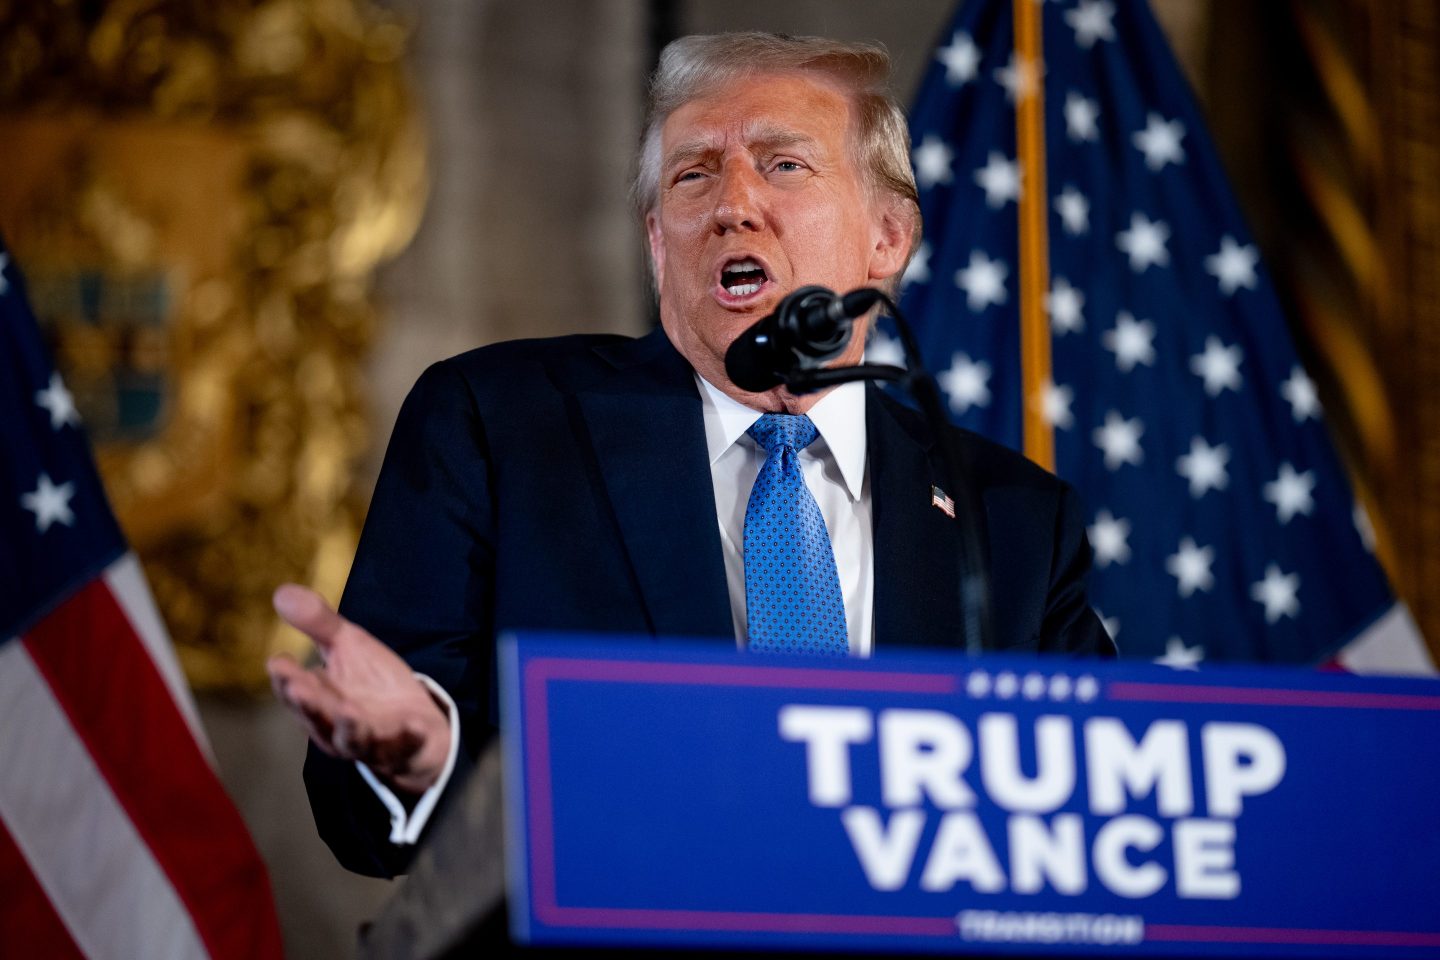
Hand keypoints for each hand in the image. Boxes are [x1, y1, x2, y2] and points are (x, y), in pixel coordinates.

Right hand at [267, 584, 450, 794]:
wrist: (413, 719)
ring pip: (351, 737)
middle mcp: (333, 725)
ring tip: (348, 710)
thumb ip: (319, 623)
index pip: (292, 689)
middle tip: (297, 688)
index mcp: (316, 699)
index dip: (286, 678)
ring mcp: (365, 741)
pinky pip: (402, 745)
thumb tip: (281, 591)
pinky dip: (406, 736)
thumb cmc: (370, 682)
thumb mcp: (348, 646)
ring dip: (349, 726)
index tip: (280, 663)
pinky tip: (412, 723)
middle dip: (308, 704)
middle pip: (317, 716)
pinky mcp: (398, 748)